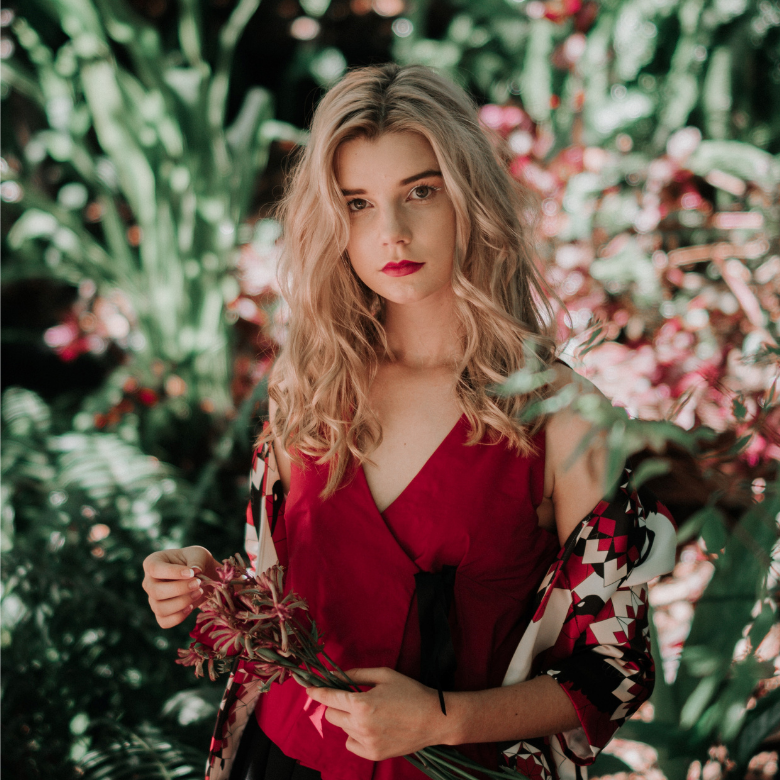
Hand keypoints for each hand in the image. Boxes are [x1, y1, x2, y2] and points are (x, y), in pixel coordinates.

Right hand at [142, 546, 216, 627]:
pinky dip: (179, 617)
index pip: (154, 568)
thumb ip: (196, 560)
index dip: (172, 572)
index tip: (191, 573)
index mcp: (152, 563)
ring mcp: (153, 600)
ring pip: (160, 608)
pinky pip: (164, 622)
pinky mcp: (161, 614)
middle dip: (179, 589)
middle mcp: (149, 582)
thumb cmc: (196, 561)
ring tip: (199, 592)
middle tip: (198, 583)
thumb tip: (195, 570)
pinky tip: (191, 606)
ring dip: (182, 602)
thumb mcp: (198, 554)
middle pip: (155, 591)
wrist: (202, 576)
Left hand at [305, 667, 445, 760]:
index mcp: (361, 703)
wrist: (434, 719)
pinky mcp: (373, 755)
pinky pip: (351, 744)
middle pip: (331, 716)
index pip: (329, 698)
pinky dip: (355, 735)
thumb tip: (335, 675)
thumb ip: (357, 674)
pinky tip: (371, 727)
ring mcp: (366, 743)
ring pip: (343, 729)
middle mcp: (360, 726)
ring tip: (370, 712)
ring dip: (348, 719)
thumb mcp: (384, 675)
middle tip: (351, 698)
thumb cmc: (410, 692)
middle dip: (336, 705)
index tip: (309, 689)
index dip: (317, 692)